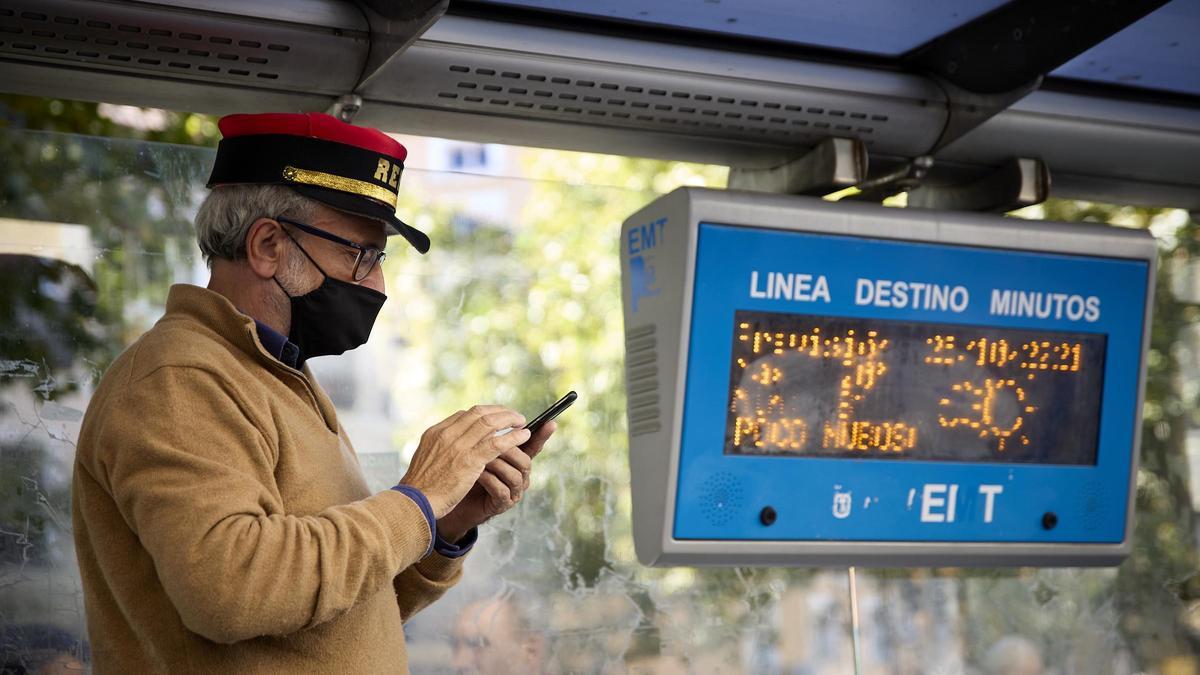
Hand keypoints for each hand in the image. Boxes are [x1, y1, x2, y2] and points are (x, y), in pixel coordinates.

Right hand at [399, 405, 529, 517]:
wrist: (415, 502)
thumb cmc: (421, 487)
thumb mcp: (426, 458)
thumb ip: (440, 448)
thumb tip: (452, 444)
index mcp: (436, 432)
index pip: (465, 414)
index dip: (484, 414)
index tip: (495, 417)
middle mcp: (447, 434)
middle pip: (479, 413)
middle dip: (500, 412)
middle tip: (513, 416)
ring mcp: (459, 446)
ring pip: (490, 424)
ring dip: (510, 420)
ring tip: (522, 422)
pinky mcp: (470, 460)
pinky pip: (497, 442)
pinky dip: (513, 437)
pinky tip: (524, 436)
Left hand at [438, 421, 556, 541]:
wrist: (452, 500)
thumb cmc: (464, 472)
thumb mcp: (475, 449)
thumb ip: (486, 435)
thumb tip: (489, 412)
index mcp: (515, 459)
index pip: (532, 445)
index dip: (542, 435)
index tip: (551, 422)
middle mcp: (518, 474)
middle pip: (525, 460)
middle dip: (508, 450)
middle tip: (489, 442)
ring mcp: (512, 491)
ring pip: (515, 475)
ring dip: (497, 464)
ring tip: (479, 459)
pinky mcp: (501, 504)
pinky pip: (502, 490)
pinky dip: (488, 480)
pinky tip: (476, 475)